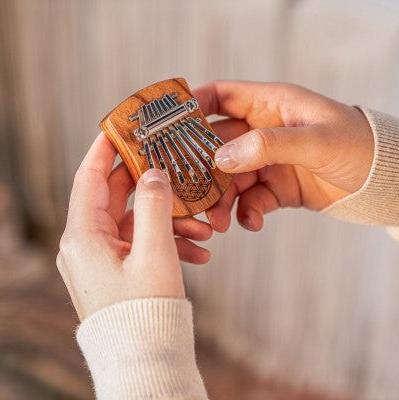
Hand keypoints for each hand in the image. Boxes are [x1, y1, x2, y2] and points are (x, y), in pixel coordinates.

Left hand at [57, 134, 211, 319]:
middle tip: (173, 168)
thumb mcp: (154, 253)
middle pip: (117, 198)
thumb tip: (153, 174)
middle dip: (152, 187)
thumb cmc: (145, 312)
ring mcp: (103, 258)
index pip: (89, 177)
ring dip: (169, 221)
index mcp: (84, 236)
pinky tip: (199, 251)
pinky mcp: (118, 269)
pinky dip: (168, 242)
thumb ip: (154, 206)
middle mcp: (87, 244)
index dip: (104, 149)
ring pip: (137, 222)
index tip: (121, 127)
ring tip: (203, 229)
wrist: (146, 360)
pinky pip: (142, 244)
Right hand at [194, 81, 373, 231]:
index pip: (221, 96)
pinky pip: (251, 201)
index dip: (194, 106)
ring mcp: (267, 162)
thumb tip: (223, 158)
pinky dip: (247, 213)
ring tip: (219, 222)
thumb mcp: (317, 139)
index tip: (169, 125)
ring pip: (230, 179)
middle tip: (190, 192)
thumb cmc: (357, 145)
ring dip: (222, 201)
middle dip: (202, 169)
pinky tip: (252, 223)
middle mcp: (263, 133)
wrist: (381, 181)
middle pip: (217, 146)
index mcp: (270, 106)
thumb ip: (269, 145)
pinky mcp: (275, 188)